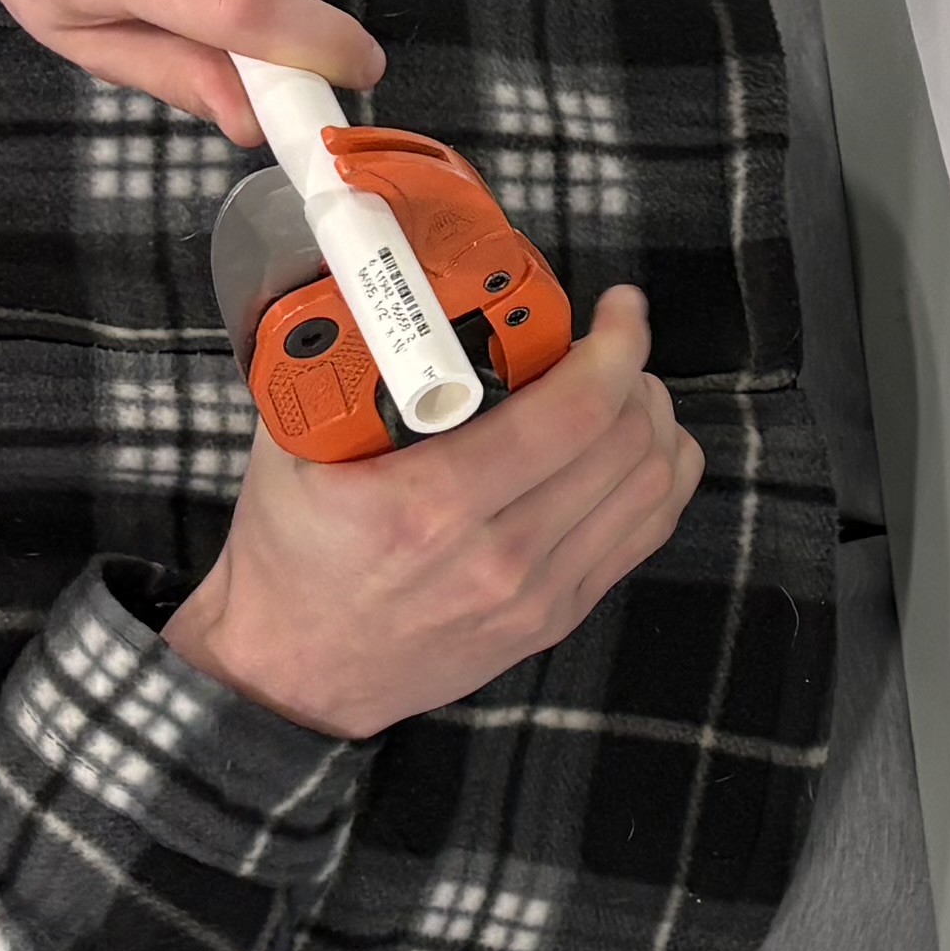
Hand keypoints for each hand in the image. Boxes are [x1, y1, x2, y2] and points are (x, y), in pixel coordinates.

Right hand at [166, 290, 704, 738]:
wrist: (292, 675)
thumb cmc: (290, 558)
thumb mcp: (291, 448)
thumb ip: (335, 360)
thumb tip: (372, 275)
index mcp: (431, 504)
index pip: (573, 411)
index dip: (617, 345)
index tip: (618, 309)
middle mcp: (498, 554)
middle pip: (627, 441)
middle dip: (636, 373)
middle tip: (611, 344)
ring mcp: (537, 594)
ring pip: (652, 487)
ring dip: (655, 422)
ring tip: (626, 390)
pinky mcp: (555, 617)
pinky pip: (645, 534)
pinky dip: (658, 478)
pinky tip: (636, 446)